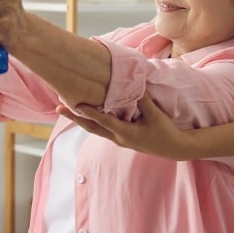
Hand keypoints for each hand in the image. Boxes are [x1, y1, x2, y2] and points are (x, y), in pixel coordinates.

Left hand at [56, 93, 195, 160]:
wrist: (175, 148)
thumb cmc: (166, 131)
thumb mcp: (156, 115)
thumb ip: (143, 100)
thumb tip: (133, 84)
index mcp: (126, 133)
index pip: (103, 121)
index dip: (89, 112)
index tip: (76, 105)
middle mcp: (118, 138)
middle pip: (92, 127)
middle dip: (75, 118)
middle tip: (59, 108)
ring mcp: (119, 140)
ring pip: (96, 129)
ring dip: (82, 120)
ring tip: (68, 110)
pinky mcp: (122, 139)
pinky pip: (103, 129)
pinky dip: (94, 121)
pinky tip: (88, 115)